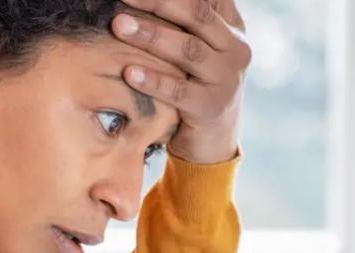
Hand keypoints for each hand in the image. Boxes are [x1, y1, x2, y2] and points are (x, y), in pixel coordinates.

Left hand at [111, 0, 250, 163]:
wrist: (213, 138)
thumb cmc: (195, 82)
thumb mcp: (198, 47)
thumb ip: (185, 21)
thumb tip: (143, 1)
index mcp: (231, 26)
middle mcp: (235, 48)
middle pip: (196, 15)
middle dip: (158, 2)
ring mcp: (226, 79)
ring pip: (188, 50)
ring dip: (151, 36)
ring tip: (119, 25)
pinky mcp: (210, 108)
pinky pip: (179, 91)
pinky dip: (153, 80)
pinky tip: (129, 71)